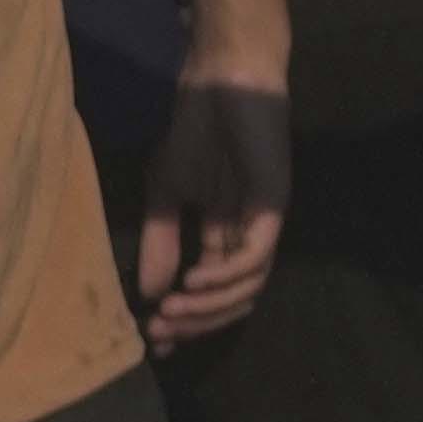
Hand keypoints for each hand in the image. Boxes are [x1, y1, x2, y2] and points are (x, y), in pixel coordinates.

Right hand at [129, 75, 292, 340]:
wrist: (219, 82)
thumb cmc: (196, 131)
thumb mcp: (166, 194)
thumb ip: (161, 242)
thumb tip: (148, 294)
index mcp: (225, 234)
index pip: (212, 291)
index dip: (186, 318)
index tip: (152, 338)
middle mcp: (249, 235)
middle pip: (233, 298)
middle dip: (196, 320)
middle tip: (159, 330)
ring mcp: (265, 222)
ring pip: (248, 286)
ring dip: (208, 305)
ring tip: (171, 310)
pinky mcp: (274, 205)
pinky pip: (257, 256)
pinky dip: (226, 276)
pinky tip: (192, 281)